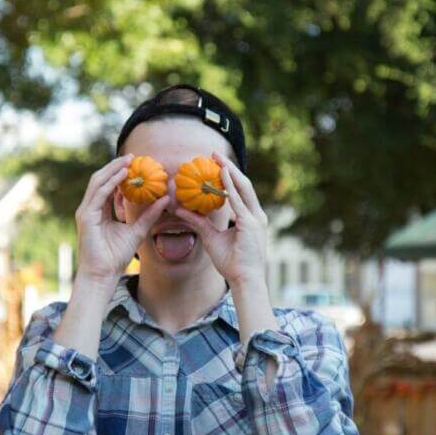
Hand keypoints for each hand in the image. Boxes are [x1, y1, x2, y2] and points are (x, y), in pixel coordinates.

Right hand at [75, 153, 169, 281]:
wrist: (103, 274)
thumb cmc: (116, 256)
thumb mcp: (138, 230)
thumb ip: (149, 215)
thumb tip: (165, 198)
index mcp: (99, 211)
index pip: (108, 186)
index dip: (119, 174)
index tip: (135, 164)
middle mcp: (90, 208)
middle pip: (101, 180)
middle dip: (115, 167)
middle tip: (132, 157)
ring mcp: (86, 212)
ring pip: (98, 182)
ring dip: (113, 170)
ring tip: (128, 161)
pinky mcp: (86, 217)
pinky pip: (99, 194)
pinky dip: (111, 183)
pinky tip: (123, 175)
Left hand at [175, 151, 267, 285]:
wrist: (245, 280)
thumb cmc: (231, 263)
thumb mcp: (211, 238)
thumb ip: (198, 223)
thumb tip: (180, 210)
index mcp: (251, 218)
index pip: (240, 192)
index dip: (229, 176)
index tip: (216, 164)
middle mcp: (256, 215)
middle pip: (243, 185)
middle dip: (230, 168)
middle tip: (215, 154)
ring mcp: (255, 219)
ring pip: (242, 188)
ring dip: (230, 171)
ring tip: (217, 158)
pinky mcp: (250, 224)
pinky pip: (238, 201)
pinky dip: (230, 186)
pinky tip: (221, 174)